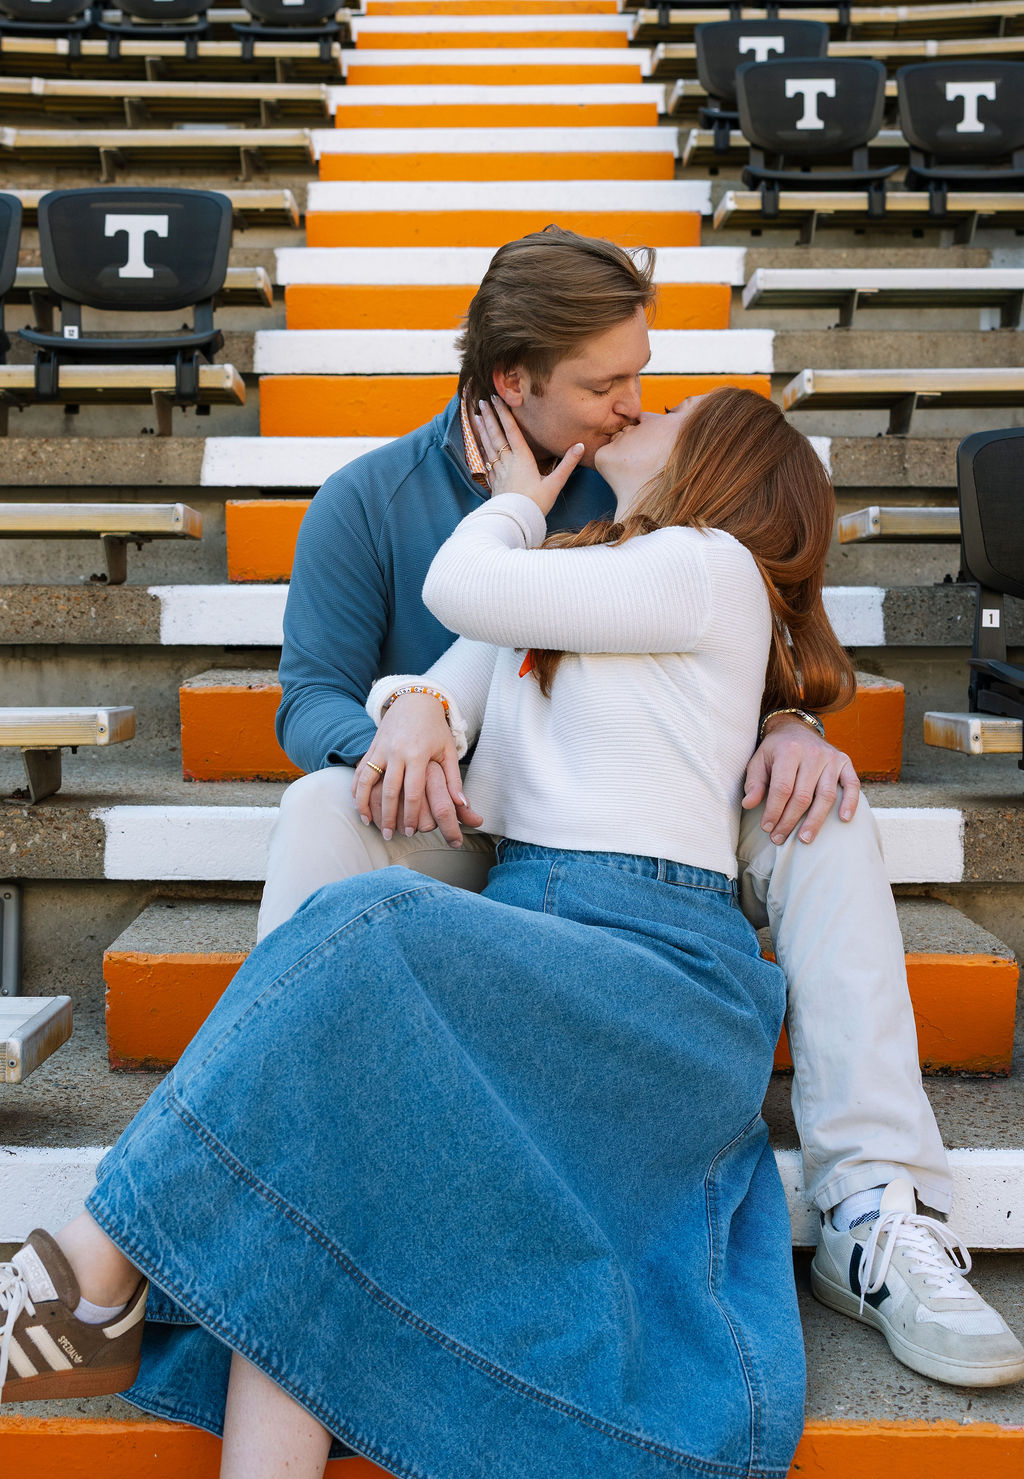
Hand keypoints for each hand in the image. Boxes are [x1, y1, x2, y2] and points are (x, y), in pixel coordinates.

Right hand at [352, 692, 482, 843]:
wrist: (415, 700)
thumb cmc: (435, 729)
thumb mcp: (448, 751)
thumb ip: (453, 779)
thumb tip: (462, 806)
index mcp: (418, 755)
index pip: (413, 792)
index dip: (412, 815)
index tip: (412, 832)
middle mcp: (396, 752)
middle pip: (389, 791)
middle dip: (389, 816)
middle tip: (390, 835)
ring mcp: (381, 748)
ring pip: (368, 780)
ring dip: (365, 804)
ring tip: (368, 823)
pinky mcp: (371, 747)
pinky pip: (359, 770)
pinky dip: (356, 789)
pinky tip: (357, 804)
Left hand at [473, 396, 583, 516]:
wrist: (515, 522)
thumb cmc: (536, 504)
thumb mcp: (555, 484)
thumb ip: (567, 464)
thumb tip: (580, 446)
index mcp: (522, 459)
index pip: (511, 431)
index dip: (504, 414)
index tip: (496, 399)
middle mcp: (507, 462)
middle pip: (496, 435)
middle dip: (489, 417)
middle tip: (482, 402)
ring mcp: (498, 471)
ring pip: (488, 446)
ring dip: (482, 430)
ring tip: (476, 416)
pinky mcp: (494, 482)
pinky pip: (486, 461)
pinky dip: (481, 449)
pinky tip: (479, 445)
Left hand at [742, 716, 859, 844]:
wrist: (796, 728)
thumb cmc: (775, 751)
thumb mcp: (758, 761)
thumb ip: (754, 783)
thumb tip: (749, 804)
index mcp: (789, 750)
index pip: (782, 788)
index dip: (774, 810)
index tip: (767, 828)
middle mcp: (812, 753)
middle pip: (803, 795)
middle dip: (789, 820)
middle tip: (779, 838)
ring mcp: (831, 758)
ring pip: (826, 795)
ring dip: (815, 820)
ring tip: (804, 839)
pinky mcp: (845, 762)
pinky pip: (852, 784)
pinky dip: (850, 802)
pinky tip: (843, 819)